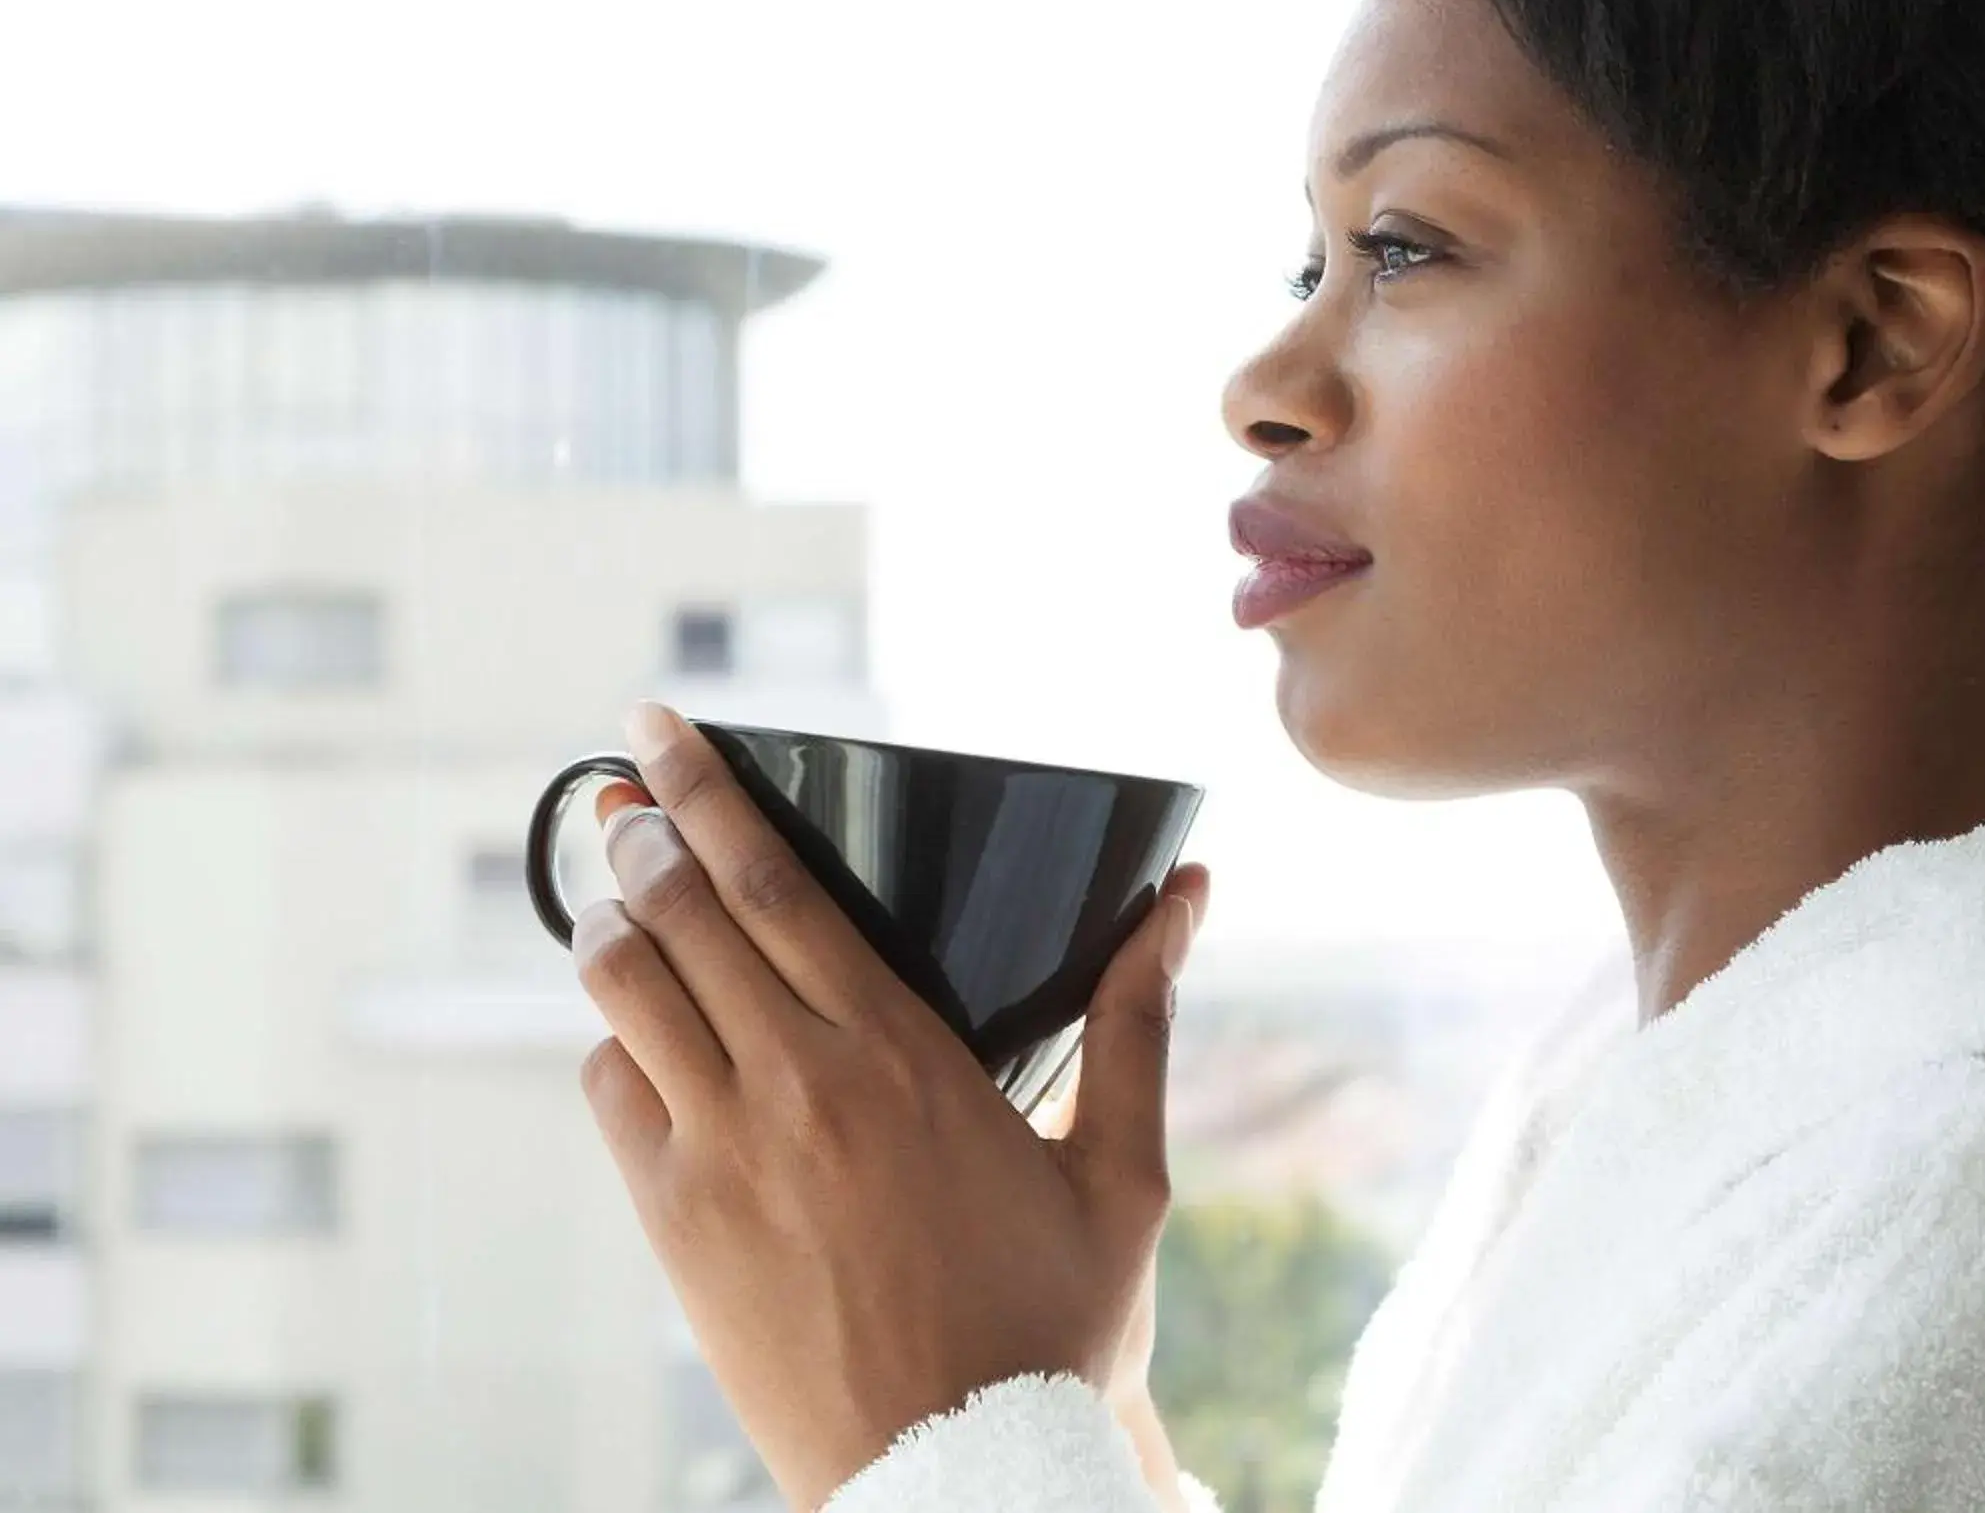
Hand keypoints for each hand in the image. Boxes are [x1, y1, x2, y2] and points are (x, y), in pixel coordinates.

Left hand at [569, 702, 1210, 1511]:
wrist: (961, 1476)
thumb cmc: (1053, 1326)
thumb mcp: (1121, 1170)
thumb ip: (1142, 1020)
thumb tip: (1190, 898)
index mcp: (901, 1055)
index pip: (774, 883)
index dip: (706, 790)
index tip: (660, 727)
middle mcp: (794, 1087)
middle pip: (679, 912)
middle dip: (644, 828)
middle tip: (629, 780)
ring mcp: (717, 1158)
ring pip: (623, 991)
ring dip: (617, 921)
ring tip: (627, 888)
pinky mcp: (674, 1225)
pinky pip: (613, 1091)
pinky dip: (618, 1041)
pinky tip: (650, 1034)